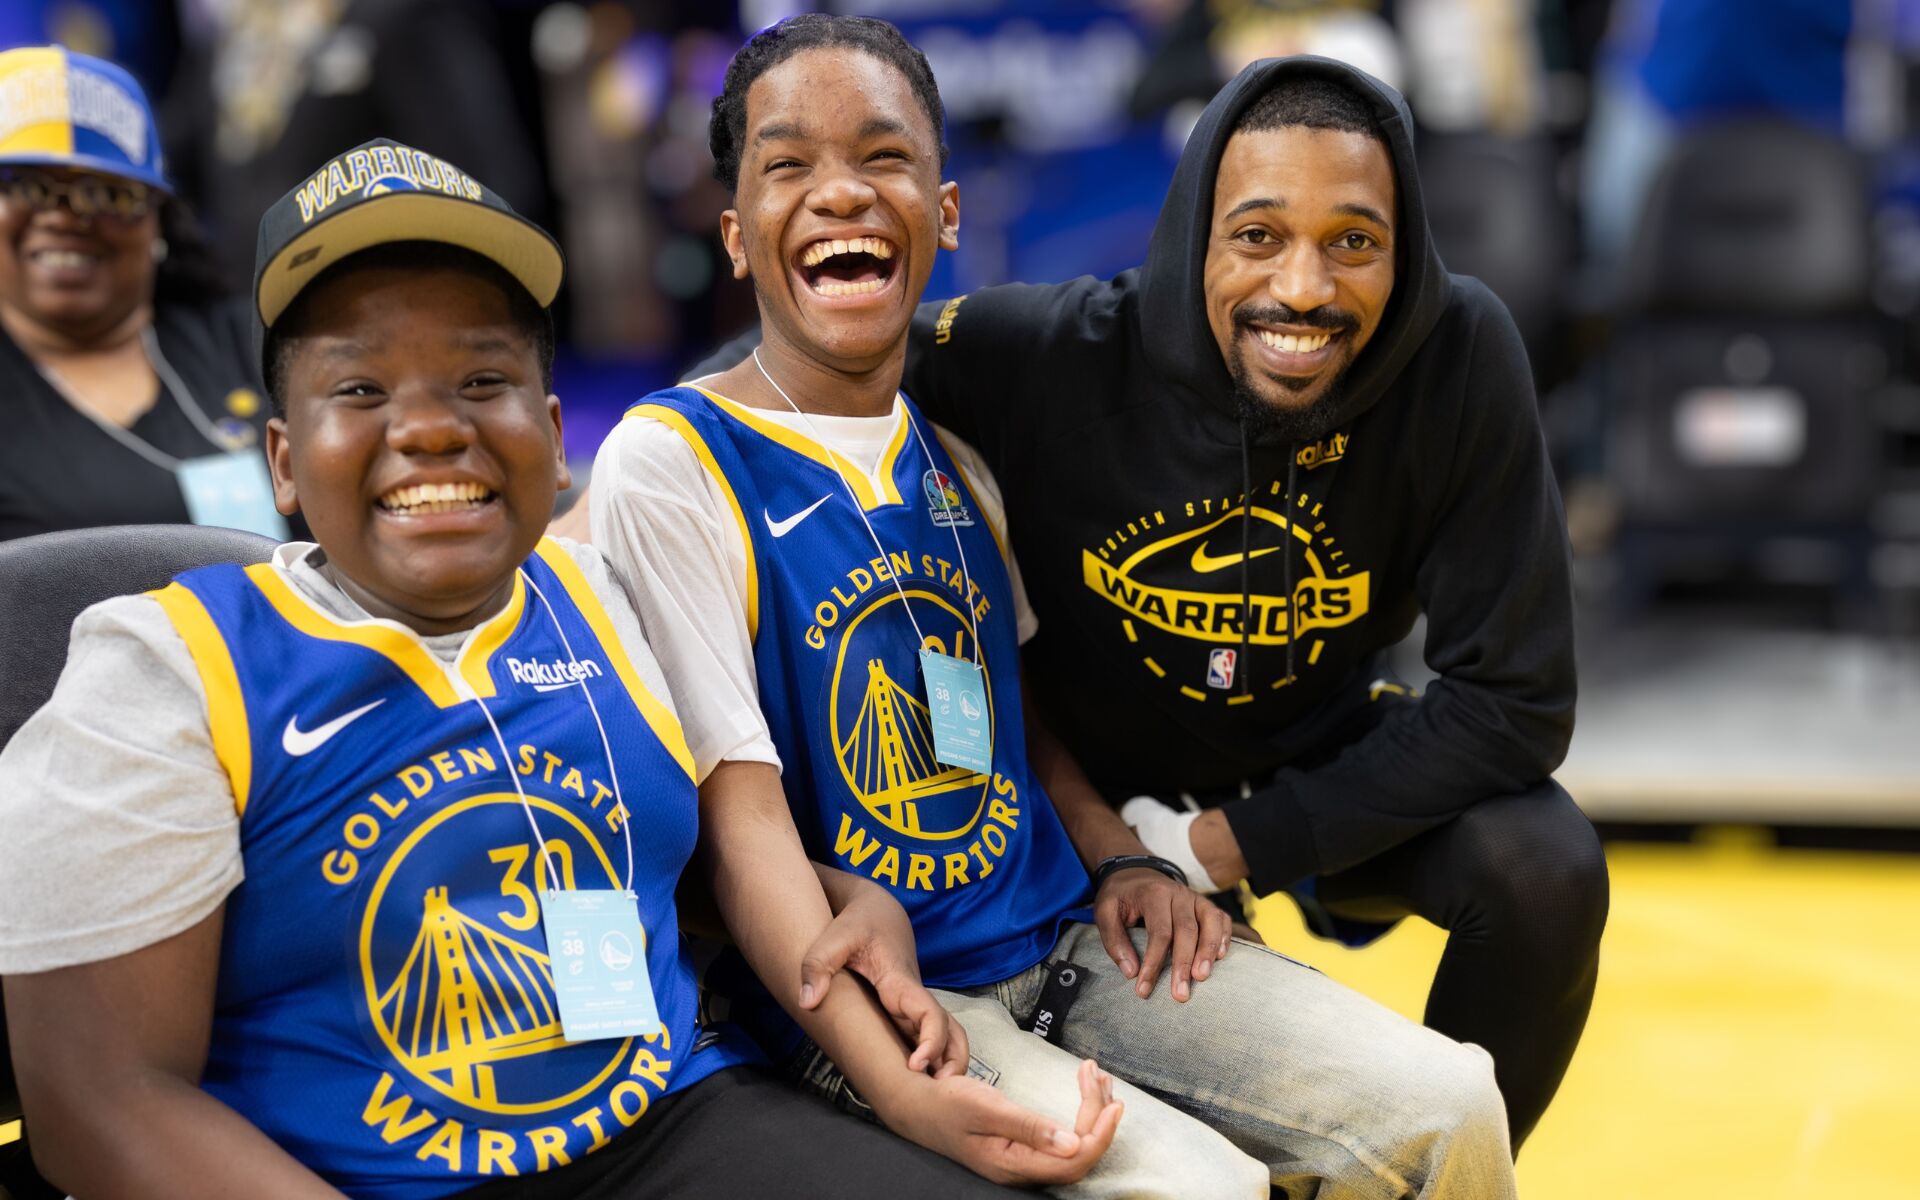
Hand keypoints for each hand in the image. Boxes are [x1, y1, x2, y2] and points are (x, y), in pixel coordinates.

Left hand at [798, 880, 966, 1075]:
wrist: (879, 910)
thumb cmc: (858, 922)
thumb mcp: (835, 936)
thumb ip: (818, 965)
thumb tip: (808, 1001)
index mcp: (901, 983)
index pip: (930, 1014)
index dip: (931, 1041)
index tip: (916, 1065)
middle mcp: (914, 999)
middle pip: (950, 1034)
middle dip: (950, 1063)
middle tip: (937, 1094)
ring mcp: (913, 1008)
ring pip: (946, 1037)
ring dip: (947, 1064)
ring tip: (932, 1096)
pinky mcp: (906, 1013)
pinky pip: (926, 1038)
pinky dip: (932, 1059)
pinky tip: (915, 1084)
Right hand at [876, 1058, 1121, 1186]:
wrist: (918, 1106)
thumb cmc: (947, 1104)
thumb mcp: (986, 1108)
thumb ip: (1028, 1126)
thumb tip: (1072, 1143)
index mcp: (1014, 1164)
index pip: (1073, 1160)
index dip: (1100, 1135)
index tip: (1113, 1103)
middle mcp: (1023, 1169)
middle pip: (1078, 1154)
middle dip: (1098, 1115)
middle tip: (1099, 1075)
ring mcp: (1023, 1161)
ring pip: (1073, 1146)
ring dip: (1091, 1111)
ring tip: (1097, 1076)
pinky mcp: (1022, 1149)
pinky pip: (1062, 1139)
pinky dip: (1079, 1113)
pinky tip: (1084, 1091)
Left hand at [1093, 867, 1232, 1000]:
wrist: (1136, 872)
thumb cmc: (1121, 896)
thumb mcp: (1105, 911)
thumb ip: (1113, 940)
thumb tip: (1130, 972)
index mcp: (1153, 893)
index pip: (1159, 932)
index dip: (1153, 963)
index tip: (1144, 989)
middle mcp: (1178, 893)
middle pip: (1187, 930)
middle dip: (1183, 964)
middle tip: (1180, 994)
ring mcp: (1195, 897)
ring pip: (1210, 922)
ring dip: (1208, 951)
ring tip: (1202, 978)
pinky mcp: (1205, 904)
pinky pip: (1221, 919)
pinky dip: (1224, 937)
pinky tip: (1220, 958)